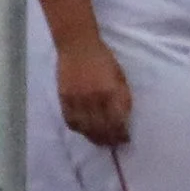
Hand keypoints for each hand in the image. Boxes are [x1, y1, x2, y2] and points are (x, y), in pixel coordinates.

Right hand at [56, 31, 131, 146]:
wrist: (78, 46)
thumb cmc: (104, 59)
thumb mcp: (120, 76)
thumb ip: (122, 96)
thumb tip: (122, 117)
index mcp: (112, 92)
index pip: (118, 121)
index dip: (122, 133)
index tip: (125, 139)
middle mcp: (95, 98)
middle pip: (102, 128)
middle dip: (109, 139)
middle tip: (113, 145)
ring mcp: (78, 99)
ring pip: (86, 127)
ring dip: (93, 137)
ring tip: (99, 141)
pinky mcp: (64, 98)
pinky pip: (70, 120)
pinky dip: (77, 128)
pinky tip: (83, 130)